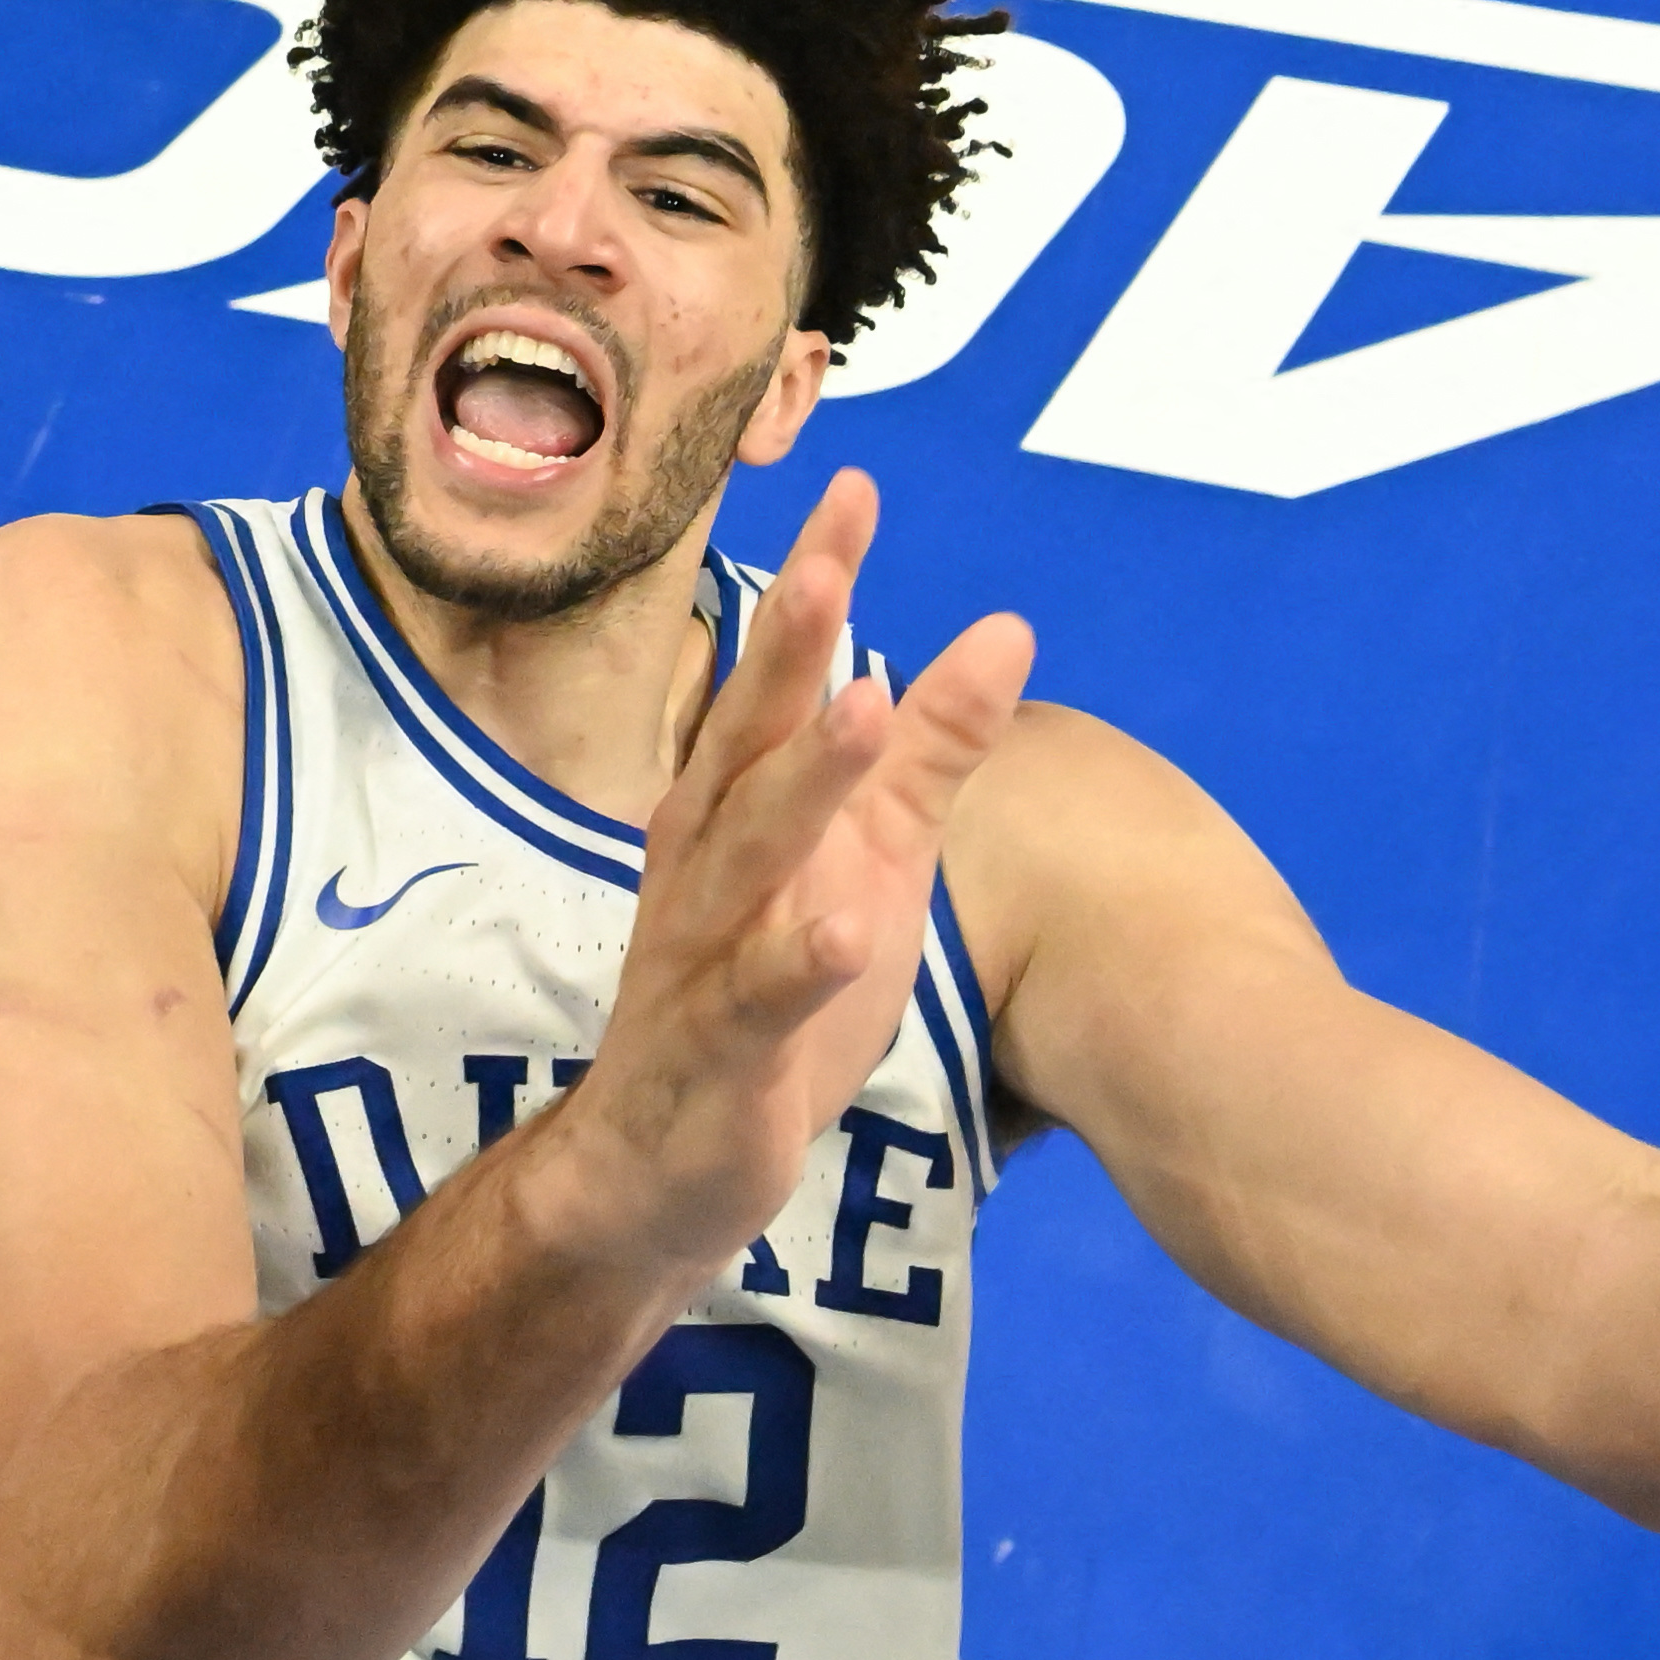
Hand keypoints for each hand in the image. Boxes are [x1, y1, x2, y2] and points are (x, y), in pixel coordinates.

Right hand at [551, 473, 1030, 1271]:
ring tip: (859, 704)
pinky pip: (755, 1003)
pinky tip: (847, 930)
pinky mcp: (716, 1056)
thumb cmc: (761, 999)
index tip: (857, 487)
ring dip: (803, 784)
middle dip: (786, 651)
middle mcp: (703, 863)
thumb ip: (929, 752)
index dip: (814, 585)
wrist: (651, 1172)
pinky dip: (797, 965)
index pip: (779, 679)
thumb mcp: (867, 861)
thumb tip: (1008, 628)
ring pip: (749, 858)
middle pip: (747, 742)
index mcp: (734, 807)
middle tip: (829, 560)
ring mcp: (701, 957)